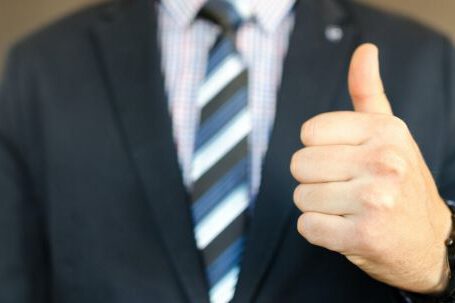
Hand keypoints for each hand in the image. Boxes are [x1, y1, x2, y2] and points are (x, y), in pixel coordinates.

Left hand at [290, 44, 451, 293]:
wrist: (428, 240)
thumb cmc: (400, 180)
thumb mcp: (389, 132)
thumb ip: (368, 92)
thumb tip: (364, 50)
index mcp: (385, 131)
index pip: (309, 132)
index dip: (319, 149)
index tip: (344, 161)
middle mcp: (383, 162)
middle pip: (300, 164)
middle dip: (315, 180)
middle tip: (346, 189)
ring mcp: (375, 201)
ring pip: (301, 197)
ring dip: (317, 206)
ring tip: (348, 209)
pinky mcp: (362, 237)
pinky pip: (307, 227)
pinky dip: (318, 231)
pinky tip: (345, 229)